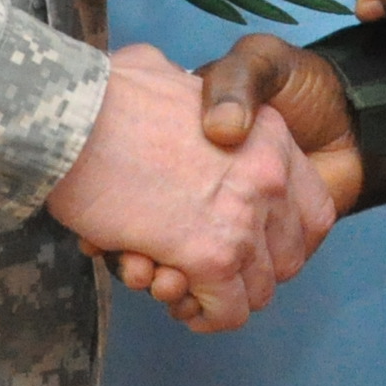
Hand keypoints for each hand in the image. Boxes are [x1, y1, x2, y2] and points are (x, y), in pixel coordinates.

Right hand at [46, 44, 335, 331]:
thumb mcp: (164, 70)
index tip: (238, 238)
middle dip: (245, 270)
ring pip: (257, 290)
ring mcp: (244, 216)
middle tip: (200, 265)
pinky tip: (174, 294)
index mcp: (267, 131)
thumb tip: (173, 85)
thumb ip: (181, 91)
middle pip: (285, 255)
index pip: (310, 207)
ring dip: (218, 294)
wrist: (75, 115)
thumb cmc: (107, 94)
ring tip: (176, 279)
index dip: (274, 233)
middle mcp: (270, 175)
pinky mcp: (212, 255)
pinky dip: (204, 315)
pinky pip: (228, 311)